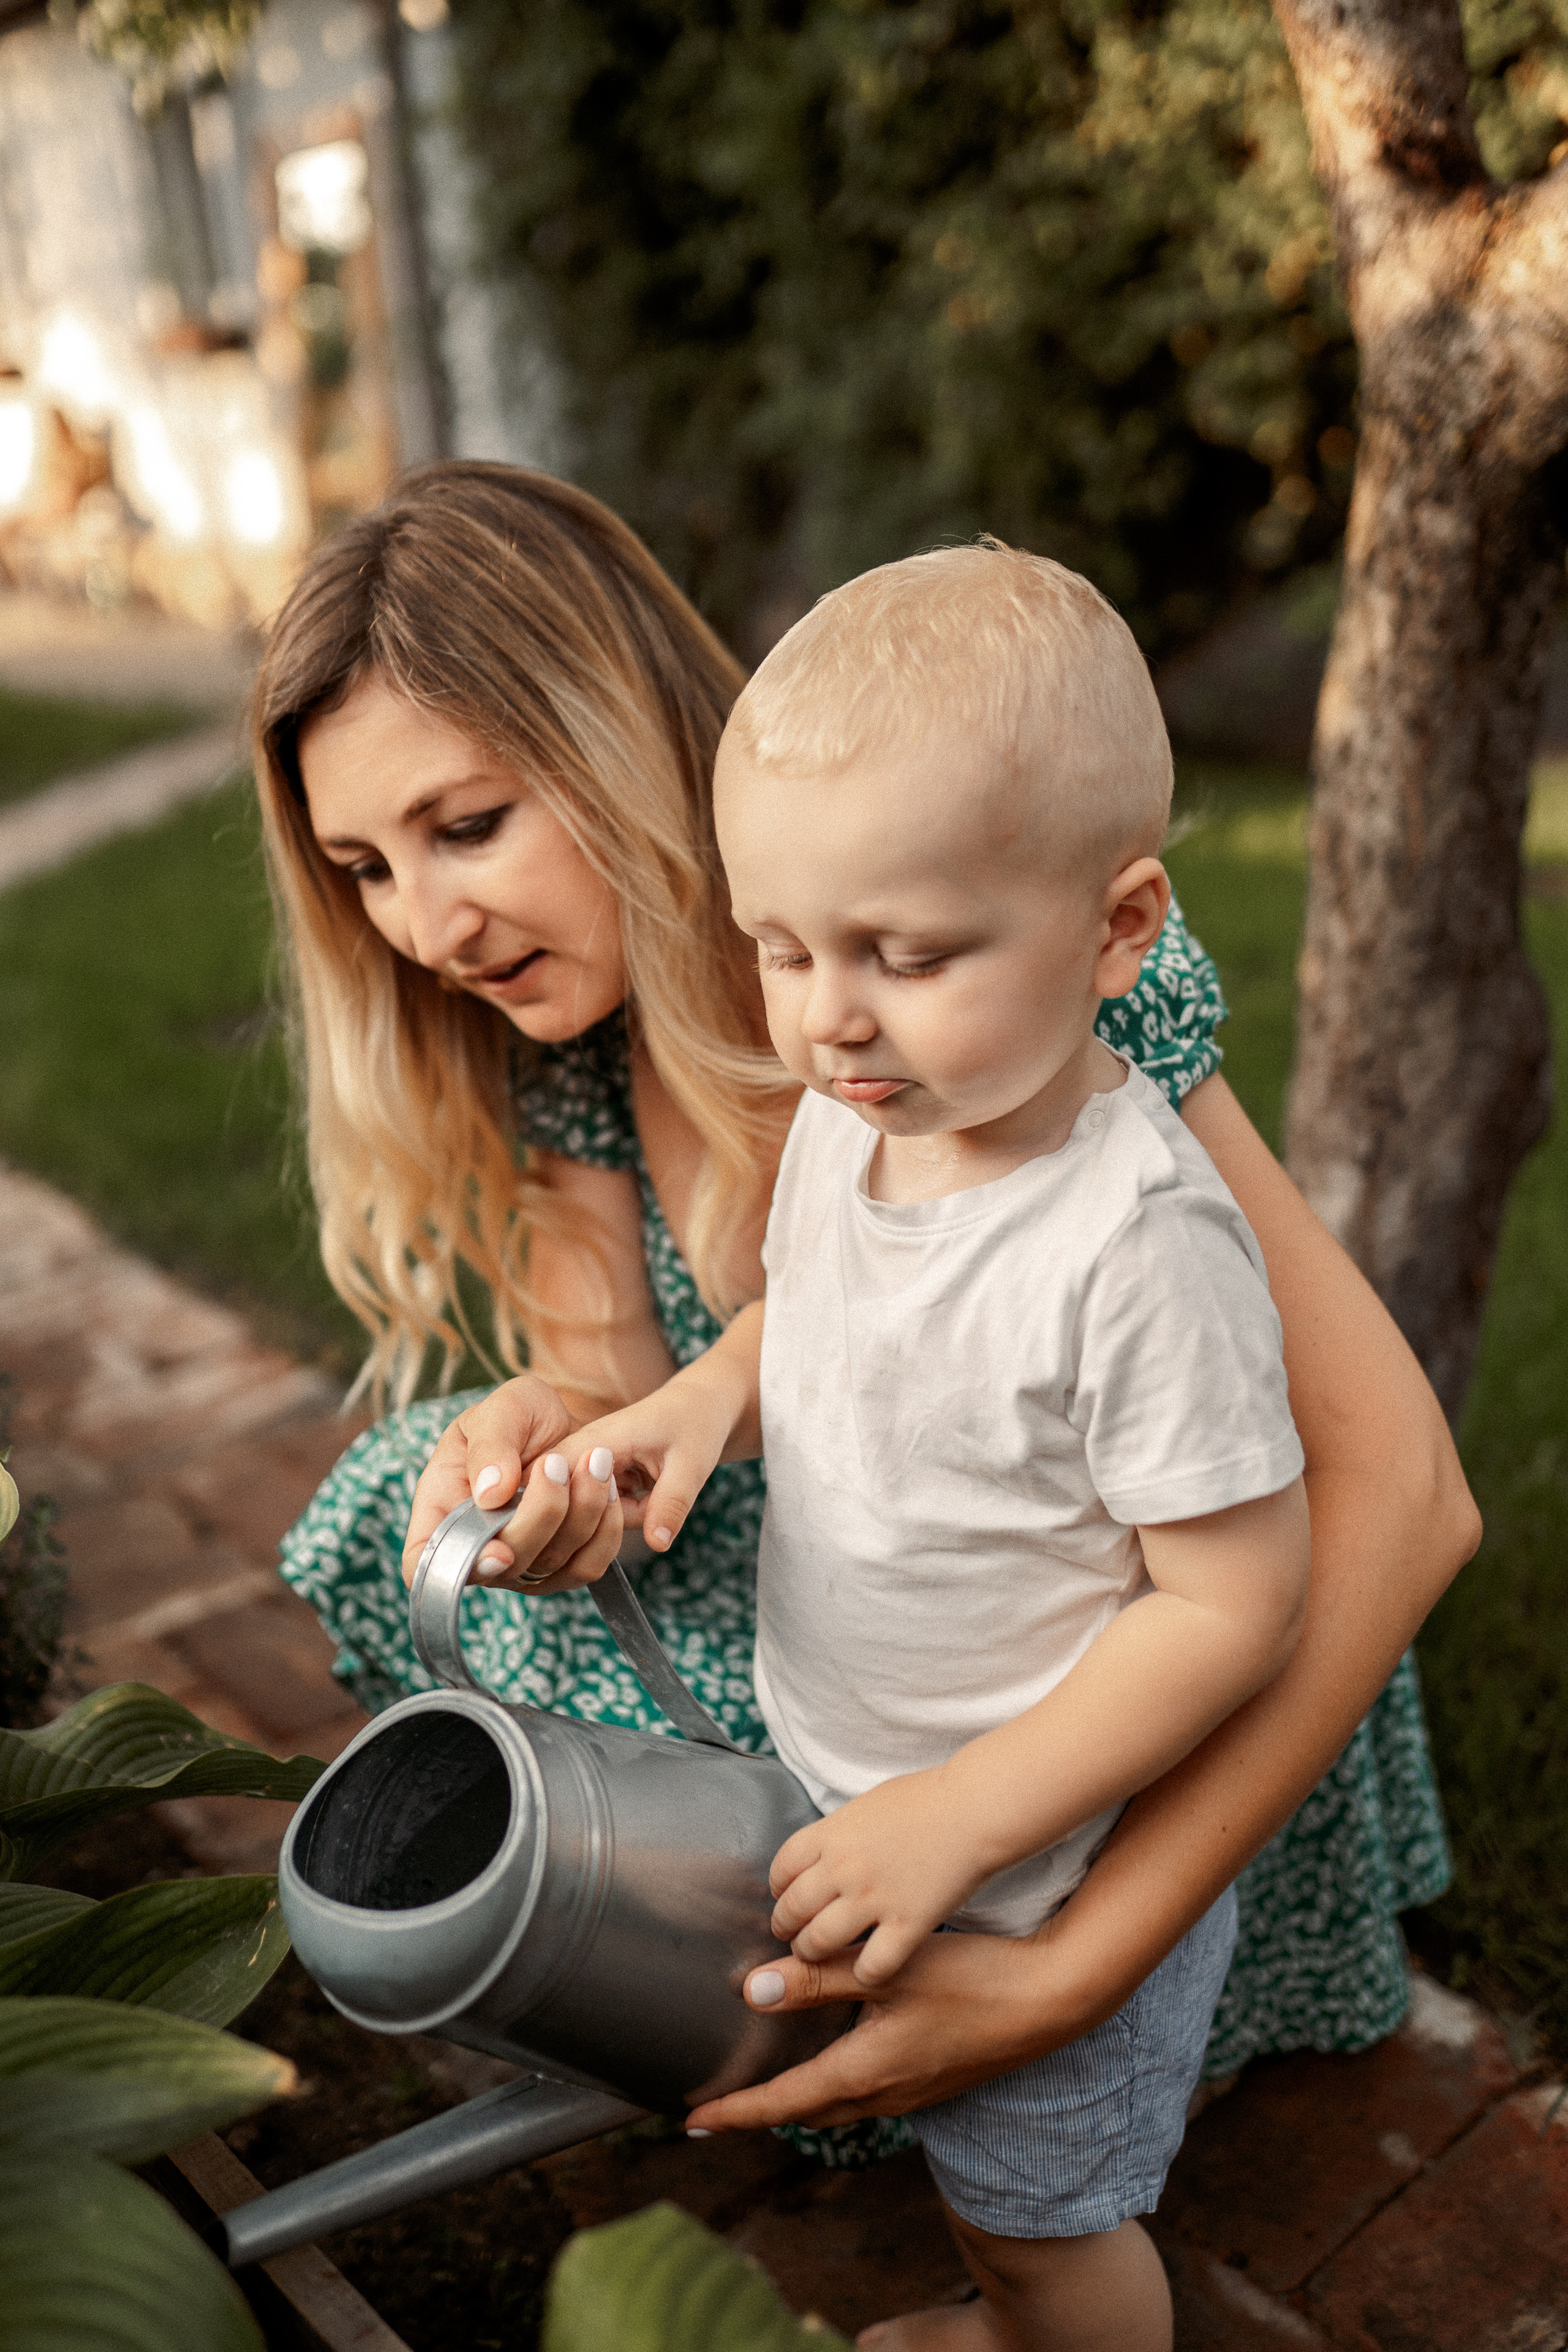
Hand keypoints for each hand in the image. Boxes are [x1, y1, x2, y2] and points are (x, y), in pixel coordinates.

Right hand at [400, 1376, 621, 1595]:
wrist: (567, 1426)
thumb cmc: (522, 1416)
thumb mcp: (504, 1407)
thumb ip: (491, 1442)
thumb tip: (490, 1494)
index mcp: (441, 1507)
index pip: (421, 1562)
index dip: (452, 1568)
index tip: (498, 1548)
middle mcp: (477, 1547)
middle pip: (502, 1564)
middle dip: (539, 1513)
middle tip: (556, 1461)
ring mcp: (521, 1566)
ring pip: (550, 1565)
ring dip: (580, 1513)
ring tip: (593, 1460)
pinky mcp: (563, 1568)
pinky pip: (588, 1566)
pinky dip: (604, 1528)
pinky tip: (607, 1486)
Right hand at [568, 1367, 744, 1555]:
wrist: (699, 1405)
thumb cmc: (694, 1424)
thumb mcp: (691, 1464)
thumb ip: (672, 1504)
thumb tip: (657, 1544)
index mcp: (596, 1441)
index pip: (552, 1481)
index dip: (560, 1508)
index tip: (601, 1518)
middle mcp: (582, 1453)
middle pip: (568, 1507)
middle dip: (606, 1520)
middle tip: (652, 1500)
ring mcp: (588, 1469)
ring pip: (587, 1516)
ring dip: (623, 1517)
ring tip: (658, 1492)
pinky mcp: (597, 1482)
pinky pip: (602, 1514)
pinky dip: (628, 1514)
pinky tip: (652, 1494)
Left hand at [684, 1924, 1090, 2132]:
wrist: (1049, 2003)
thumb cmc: (972, 1981)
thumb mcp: (888, 1972)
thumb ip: (818, 1980)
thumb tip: (751, 1990)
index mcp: (865, 2072)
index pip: (783, 2102)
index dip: (735, 2112)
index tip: (693, 2120)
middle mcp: (884, 2094)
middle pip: (806, 2112)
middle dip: (759, 2112)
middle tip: (718, 2108)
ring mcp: (911, 2092)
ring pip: (836, 2105)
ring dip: (797, 2101)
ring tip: (764, 2087)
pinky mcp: (930, 2080)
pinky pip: (865, 2094)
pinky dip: (832, 2086)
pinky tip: (832, 2059)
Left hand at [768, 1770, 985, 1986]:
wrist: (974, 1808)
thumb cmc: (926, 1799)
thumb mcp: (867, 1805)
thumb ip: (839, 1833)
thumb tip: (822, 1851)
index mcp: (832, 1833)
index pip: (782, 1868)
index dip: (779, 1888)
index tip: (785, 1896)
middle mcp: (844, 1867)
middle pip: (793, 1908)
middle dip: (786, 1926)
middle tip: (792, 1934)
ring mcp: (873, 1898)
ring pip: (819, 1942)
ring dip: (813, 1952)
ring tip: (818, 1955)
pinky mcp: (907, 1924)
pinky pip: (871, 1965)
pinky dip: (864, 1972)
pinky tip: (867, 1970)